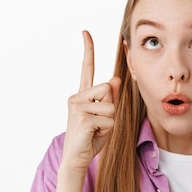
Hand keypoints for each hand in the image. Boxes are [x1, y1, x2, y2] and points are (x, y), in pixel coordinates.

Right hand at [60, 30, 120, 171]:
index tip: (85, 32)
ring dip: (109, 122)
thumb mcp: (104, 116)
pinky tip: (93, 135)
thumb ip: (109, 98)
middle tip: (98, 124)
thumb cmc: (91, 138)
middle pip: (108, 90)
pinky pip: (109, 119)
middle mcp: (76, 97)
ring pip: (111, 106)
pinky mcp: (83, 118)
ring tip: (95, 130)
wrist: (76, 159)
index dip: (88, 50)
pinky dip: (106, 130)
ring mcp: (77, 106)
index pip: (86, 68)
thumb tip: (114, 79)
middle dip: (110, 109)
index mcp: (81, 95)